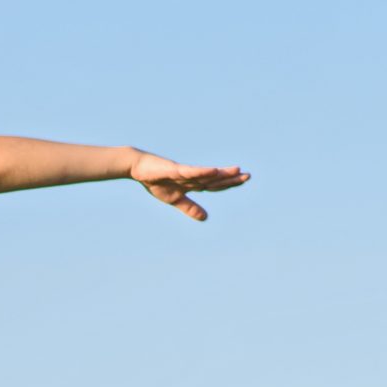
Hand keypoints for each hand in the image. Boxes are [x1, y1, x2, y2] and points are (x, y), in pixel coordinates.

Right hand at [129, 152, 249, 220]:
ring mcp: (184, 172)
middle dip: (230, 178)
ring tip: (236, 170)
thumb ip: (190, 208)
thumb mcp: (174, 200)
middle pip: (214, 178)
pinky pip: (190, 171)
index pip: (214, 184)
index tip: (244, 180)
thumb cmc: (156, 181)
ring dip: (220, 173)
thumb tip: (206, 217)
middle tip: (248, 176)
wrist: (138, 168)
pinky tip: (213, 170)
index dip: (229, 184)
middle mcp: (192, 176)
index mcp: (193, 183)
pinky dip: (202, 171)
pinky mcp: (174, 169)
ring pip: (205, 174)